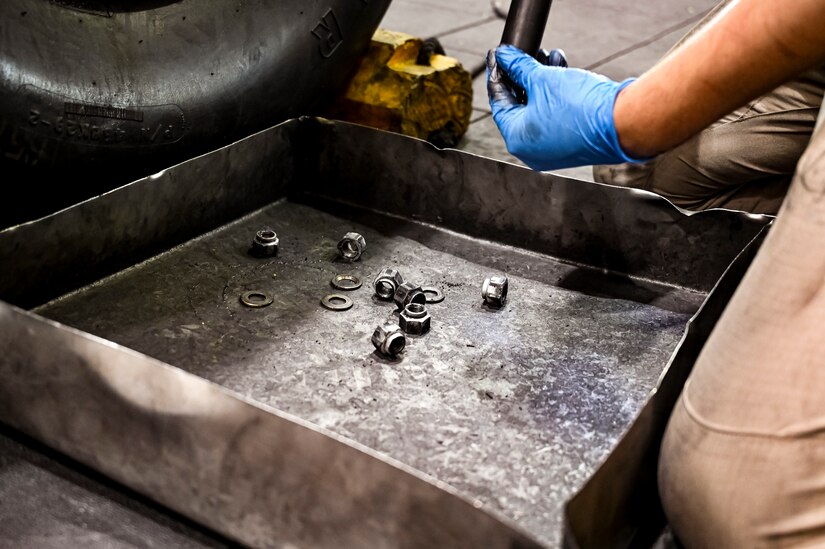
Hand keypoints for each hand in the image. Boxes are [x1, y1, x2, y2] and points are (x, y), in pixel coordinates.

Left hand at [487, 45, 645, 170]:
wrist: (623, 122)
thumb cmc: (581, 107)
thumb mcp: (543, 79)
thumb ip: (520, 67)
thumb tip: (506, 58)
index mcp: (516, 139)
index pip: (499, 102)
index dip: (498, 75)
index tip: (498, 57)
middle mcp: (531, 150)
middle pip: (519, 106)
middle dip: (523, 76)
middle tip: (522, 55)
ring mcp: (551, 150)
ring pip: (538, 109)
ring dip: (541, 81)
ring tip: (546, 56)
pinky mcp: (570, 145)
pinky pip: (554, 116)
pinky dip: (555, 95)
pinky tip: (561, 70)